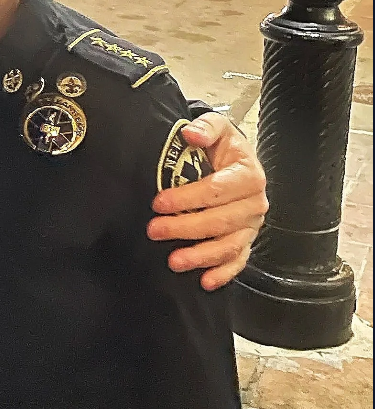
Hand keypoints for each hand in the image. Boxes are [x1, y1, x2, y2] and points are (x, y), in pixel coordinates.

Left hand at [148, 113, 267, 290]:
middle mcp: (255, 203)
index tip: (158, 202)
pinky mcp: (247, 240)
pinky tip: (205, 281)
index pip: (216, 190)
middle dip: (185, 228)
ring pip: (229, 245)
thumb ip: (205, 127)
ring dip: (201, 256)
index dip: (187, 198)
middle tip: (154, 230)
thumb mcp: (217, 127)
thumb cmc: (223, 145)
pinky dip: (223, 273)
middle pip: (220, 221)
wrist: (235, 159)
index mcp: (248, 174)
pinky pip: (238, 260)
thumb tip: (191, 134)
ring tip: (174, 261)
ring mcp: (252, 225)